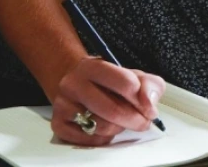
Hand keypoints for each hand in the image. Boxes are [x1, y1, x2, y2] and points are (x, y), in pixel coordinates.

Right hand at [51, 57, 165, 145]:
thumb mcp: (133, 75)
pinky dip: (104, 137)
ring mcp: (63, 104)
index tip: (148, 106)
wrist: (76, 83)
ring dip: (119, 128)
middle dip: (135, 120)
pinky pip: (90, 140)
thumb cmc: (108, 82)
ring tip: (120, 120)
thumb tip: (149, 105)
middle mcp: (73, 83)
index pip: (125, 83)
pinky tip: (104, 126)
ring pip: (102, 127)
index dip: (142, 99)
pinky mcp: (58, 124)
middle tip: (143, 121)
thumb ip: (149, 85)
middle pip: (113, 110)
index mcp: (93, 66)